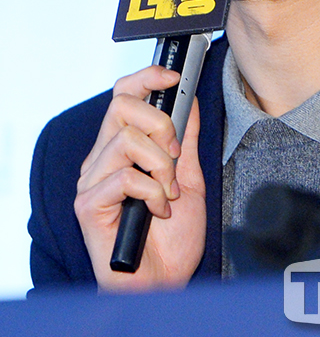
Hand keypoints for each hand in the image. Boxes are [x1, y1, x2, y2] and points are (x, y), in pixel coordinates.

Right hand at [74, 65, 205, 290]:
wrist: (164, 282)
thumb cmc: (173, 236)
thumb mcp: (190, 178)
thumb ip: (186, 140)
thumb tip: (190, 101)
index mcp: (122, 146)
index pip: (123, 95)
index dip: (147, 78)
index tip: (175, 77)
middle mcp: (102, 158)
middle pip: (121, 105)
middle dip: (160, 124)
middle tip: (174, 155)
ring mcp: (92, 181)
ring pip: (127, 139)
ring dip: (161, 166)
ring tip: (168, 193)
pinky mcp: (88, 205)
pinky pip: (124, 177)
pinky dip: (151, 192)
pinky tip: (157, 211)